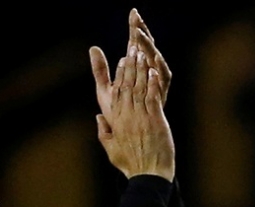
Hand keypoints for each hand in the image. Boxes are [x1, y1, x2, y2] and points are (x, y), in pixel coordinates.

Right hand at [89, 43, 174, 180]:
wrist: (148, 175)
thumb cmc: (130, 164)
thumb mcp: (110, 149)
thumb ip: (103, 132)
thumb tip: (98, 117)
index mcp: (116, 121)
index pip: (116, 92)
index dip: (120, 74)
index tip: (122, 60)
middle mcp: (127, 116)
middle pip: (128, 85)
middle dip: (131, 65)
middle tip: (133, 48)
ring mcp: (141, 117)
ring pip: (140, 88)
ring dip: (141, 70)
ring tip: (143, 54)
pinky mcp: (155, 120)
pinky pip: (153, 98)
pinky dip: (153, 84)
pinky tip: (153, 71)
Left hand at [90, 8, 171, 129]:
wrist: (135, 145)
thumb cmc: (120, 118)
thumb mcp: (106, 91)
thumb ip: (101, 71)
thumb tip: (93, 48)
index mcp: (136, 72)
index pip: (136, 46)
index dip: (135, 29)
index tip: (133, 13)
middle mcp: (149, 76)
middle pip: (147, 49)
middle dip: (143, 33)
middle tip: (138, 18)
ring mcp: (156, 87)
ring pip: (155, 61)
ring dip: (149, 48)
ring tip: (141, 35)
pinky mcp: (161, 100)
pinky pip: (162, 82)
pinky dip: (159, 71)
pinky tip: (154, 60)